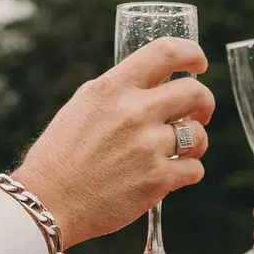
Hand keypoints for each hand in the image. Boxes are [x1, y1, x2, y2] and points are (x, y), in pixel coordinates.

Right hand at [13, 37, 213, 247]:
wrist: (48, 201)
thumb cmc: (60, 155)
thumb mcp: (81, 106)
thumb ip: (116, 91)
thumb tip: (150, 82)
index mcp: (112, 88)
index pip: (166, 52)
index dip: (192, 53)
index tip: (199, 63)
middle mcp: (134, 112)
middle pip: (195, 93)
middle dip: (204, 103)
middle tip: (199, 114)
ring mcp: (148, 146)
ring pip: (199, 136)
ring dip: (197, 143)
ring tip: (183, 150)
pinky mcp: (157, 180)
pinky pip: (195, 170)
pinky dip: (188, 173)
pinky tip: (173, 176)